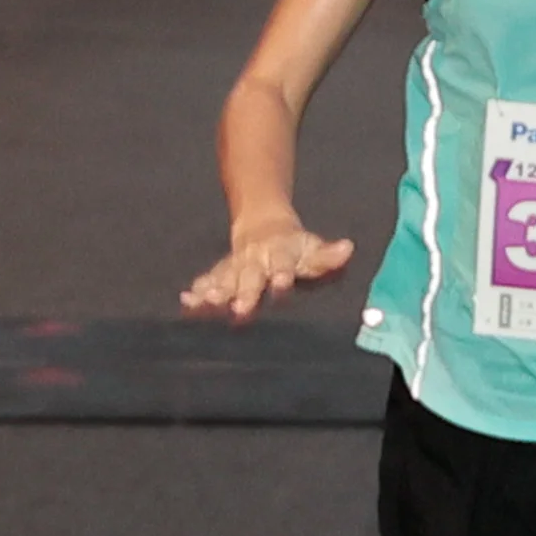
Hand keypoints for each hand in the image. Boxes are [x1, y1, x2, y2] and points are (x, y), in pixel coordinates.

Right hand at [180, 217, 354, 317]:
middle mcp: (257, 263)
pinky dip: (198, 292)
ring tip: (207, 302)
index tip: (282, 283)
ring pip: (226, 280)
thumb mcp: (313, 249)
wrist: (263, 226)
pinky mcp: (222, 274)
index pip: (284, 267)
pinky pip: (209, 282)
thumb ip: (328, 256)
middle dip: (245, 294)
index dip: (283, 276)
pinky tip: (187, 302)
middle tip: (240, 310)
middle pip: (251, 279)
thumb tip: (348, 248)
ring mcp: (237, 268)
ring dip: (216, 291)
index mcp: (282, 257)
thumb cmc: (294, 248)